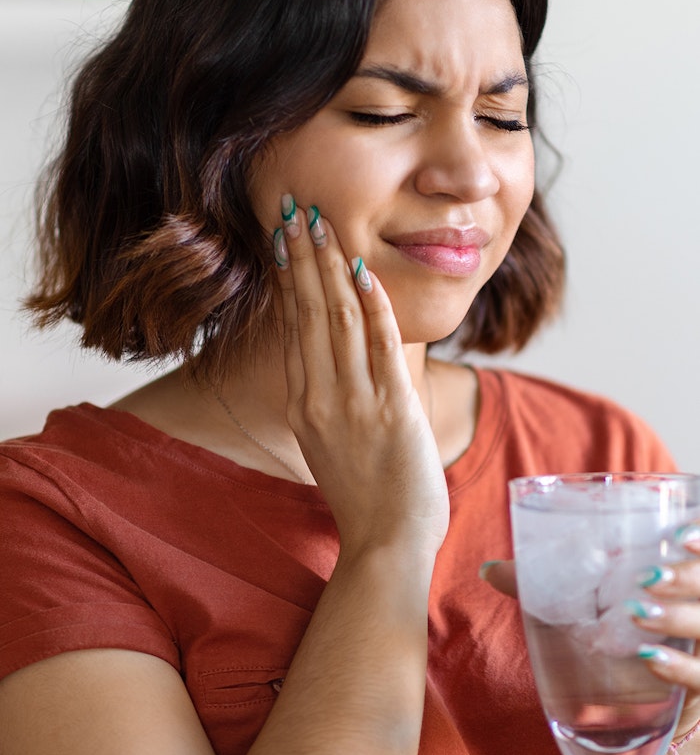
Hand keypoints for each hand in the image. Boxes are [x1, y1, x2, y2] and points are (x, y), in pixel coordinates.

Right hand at [273, 195, 448, 559]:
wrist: (385, 544)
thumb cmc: (365, 498)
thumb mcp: (330, 445)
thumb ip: (327, 401)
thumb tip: (330, 365)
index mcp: (303, 404)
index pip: (294, 328)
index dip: (290, 279)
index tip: (284, 241)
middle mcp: (320, 397)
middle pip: (309, 313)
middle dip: (303, 257)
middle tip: (296, 210)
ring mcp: (354, 403)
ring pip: (338, 320)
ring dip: (330, 267)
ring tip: (322, 224)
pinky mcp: (391, 409)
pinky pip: (380, 346)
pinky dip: (372, 305)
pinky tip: (364, 270)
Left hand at [481, 537, 699, 737]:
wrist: (645, 713)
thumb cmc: (615, 642)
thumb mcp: (586, 606)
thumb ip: (543, 585)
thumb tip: (488, 569)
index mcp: (681, 580)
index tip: (680, 532)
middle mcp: (699, 611)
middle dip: (687, 576)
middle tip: (649, 574)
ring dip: (678, 616)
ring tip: (638, 610)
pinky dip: (680, 669)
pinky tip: (650, 659)